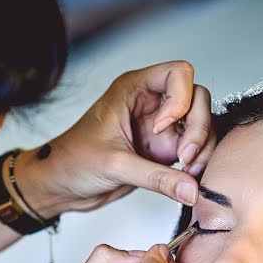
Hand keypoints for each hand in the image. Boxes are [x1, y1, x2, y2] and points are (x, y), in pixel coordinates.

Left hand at [19, 60, 215, 216]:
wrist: (61, 186)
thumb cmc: (72, 161)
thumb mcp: (114, 165)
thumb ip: (155, 178)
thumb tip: (191, 189)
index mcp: (133, 89)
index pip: (179, 73)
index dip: (180, 99)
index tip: (162, 127)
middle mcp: (151, 104)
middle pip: (197, 100)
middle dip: (198, 128)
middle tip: (185, 157)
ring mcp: (159, 128)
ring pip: (200, 126)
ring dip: (202, 149)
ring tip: (188, 172)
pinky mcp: (162, 151)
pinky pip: (194, 150)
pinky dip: (197, 164)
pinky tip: (187, 180)